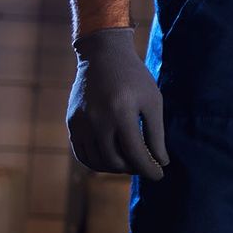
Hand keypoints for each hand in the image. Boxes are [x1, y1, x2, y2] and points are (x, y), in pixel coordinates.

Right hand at [66, 27, 168, 180]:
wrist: (103, 57)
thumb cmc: (134, 79)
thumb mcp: (152, 101)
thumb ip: (156, 133)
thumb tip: (161, 162)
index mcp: (121, 114)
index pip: (135, 153)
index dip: (149, 169)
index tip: (159, 175)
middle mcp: (97, 121)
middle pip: (114, 161)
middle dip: (133, 169)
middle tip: (145, 166)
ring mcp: (81, 123)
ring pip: (96, 161)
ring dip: (115, 168)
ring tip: (130, 162)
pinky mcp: (71, 123)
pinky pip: (81, 153)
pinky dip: (96, 162)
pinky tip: (111, 159)